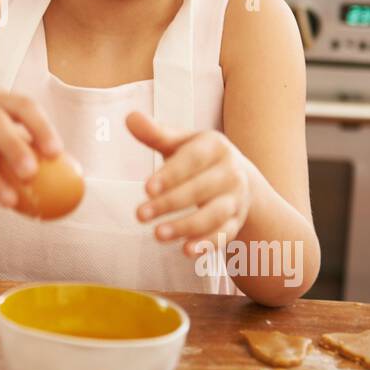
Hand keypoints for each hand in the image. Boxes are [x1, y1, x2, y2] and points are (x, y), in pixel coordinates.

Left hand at [126, 111, 251, 256]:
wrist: (239, 177)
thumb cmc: (198, 157)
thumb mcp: (180, 143)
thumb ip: (155, 134)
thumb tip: (129, 117)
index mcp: (215, 147)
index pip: (192, 160)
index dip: (170, 175)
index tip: (146, 188)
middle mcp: (231, 172)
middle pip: (200, 189)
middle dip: (170, 203)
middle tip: (139, 215)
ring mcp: (236, 199)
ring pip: (214, 215)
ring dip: (186, 227)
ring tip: (157, 235)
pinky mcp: (237, 222)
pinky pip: (224, 235)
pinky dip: (207, 244)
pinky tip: (185, 251)